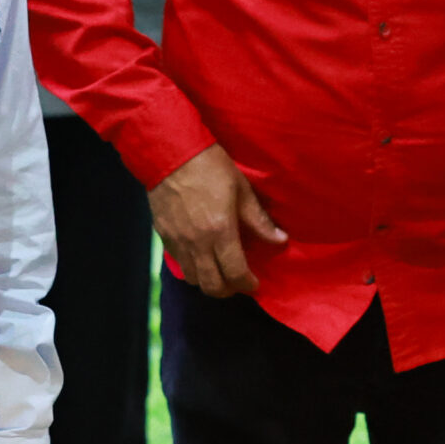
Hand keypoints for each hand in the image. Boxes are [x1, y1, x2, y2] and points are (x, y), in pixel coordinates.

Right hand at [149, 145, 285, 298]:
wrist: (170, 153)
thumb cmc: (210, 167)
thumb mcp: (242, 190)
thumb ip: (259, 220)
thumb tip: (280, 240)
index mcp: (220, 231)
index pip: (235, 273)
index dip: (247, 283)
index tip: (255, 282)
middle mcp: (197, 243)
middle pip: (212, 286)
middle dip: (228, 290)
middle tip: (237, 281)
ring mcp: (178, 242)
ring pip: (193, 279)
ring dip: (208, 280)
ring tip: (218, 270)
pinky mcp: (163, 236)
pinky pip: (179, 264)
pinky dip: (192, 268)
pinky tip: (200, 256)